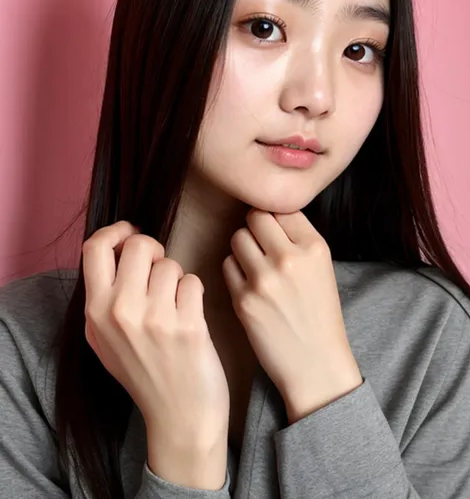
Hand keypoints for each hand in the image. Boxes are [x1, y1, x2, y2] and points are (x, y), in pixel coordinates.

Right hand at [82, 221, 229, 452]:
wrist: (179, 417)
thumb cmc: (145, 372)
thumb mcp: (105, 339)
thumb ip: (104, 296)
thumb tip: (117, 247)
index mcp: (95, 313)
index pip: (95, 247)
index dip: (116, 232)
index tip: (131, 235)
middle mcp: (120, 313)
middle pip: (139, 245)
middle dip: (155, 251)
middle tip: (160, 270)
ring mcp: (154, 319)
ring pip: (170, 264)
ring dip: (177, 278)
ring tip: (175, 305)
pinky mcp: (187, 325)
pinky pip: (193, 281)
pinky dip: (194, 294)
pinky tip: (190, 316)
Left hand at [222, 209, 362, 421]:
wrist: (316, 365)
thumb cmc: (319, 314)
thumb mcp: (323, 268)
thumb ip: (297, 237)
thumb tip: (266, 211)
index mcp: (315, 248)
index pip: (281, 208)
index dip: (276, 220)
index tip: (278, 235)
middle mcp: (290, 259)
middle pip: (255, 217)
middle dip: (256, 229)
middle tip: (263, 248)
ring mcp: (264, 280)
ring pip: (237, 238)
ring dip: (243, 248)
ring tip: (256, 267)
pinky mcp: (243, 299)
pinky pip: (227, 265)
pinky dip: (235, 271)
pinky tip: (249, 285)